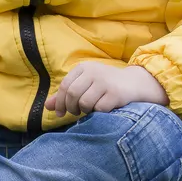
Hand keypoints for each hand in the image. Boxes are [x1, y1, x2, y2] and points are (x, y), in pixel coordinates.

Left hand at [44, 62, 168, 117]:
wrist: (134, 83)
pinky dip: (99, 112)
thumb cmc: (105, 85)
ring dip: (85, 111)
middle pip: (72, 95)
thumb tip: (47, 106)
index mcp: (83, 67)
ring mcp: (105, 82)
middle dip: (71, 108)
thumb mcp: (84, 85)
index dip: (59, 102)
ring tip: (91, 109)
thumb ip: (65, 95)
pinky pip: (99, 109)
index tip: (60, 113)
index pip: (64, 86)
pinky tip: (104, 108)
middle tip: (76, 113)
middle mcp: (93, 72)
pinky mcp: (115, 93)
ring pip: (84, 103)